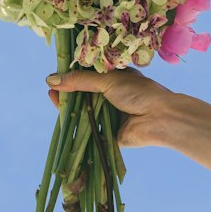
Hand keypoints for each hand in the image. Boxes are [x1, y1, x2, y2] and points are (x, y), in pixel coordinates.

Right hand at [46, 66, 174, 147]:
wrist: (159, 119)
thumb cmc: (139, 93)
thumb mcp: (108, 80)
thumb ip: (80, 80)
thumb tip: (52, 79)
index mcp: (114, 80)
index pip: (88, 77)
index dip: (72, 77)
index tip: (56, 76)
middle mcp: (111, 97)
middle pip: (83, 96)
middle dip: (67, 93)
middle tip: (51, 90)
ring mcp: (109, 117)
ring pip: (83, 113)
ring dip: (69, 109)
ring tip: (53, 100)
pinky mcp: (107, 135)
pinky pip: (88, 131)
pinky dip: (76, 127)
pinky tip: (62, 121)